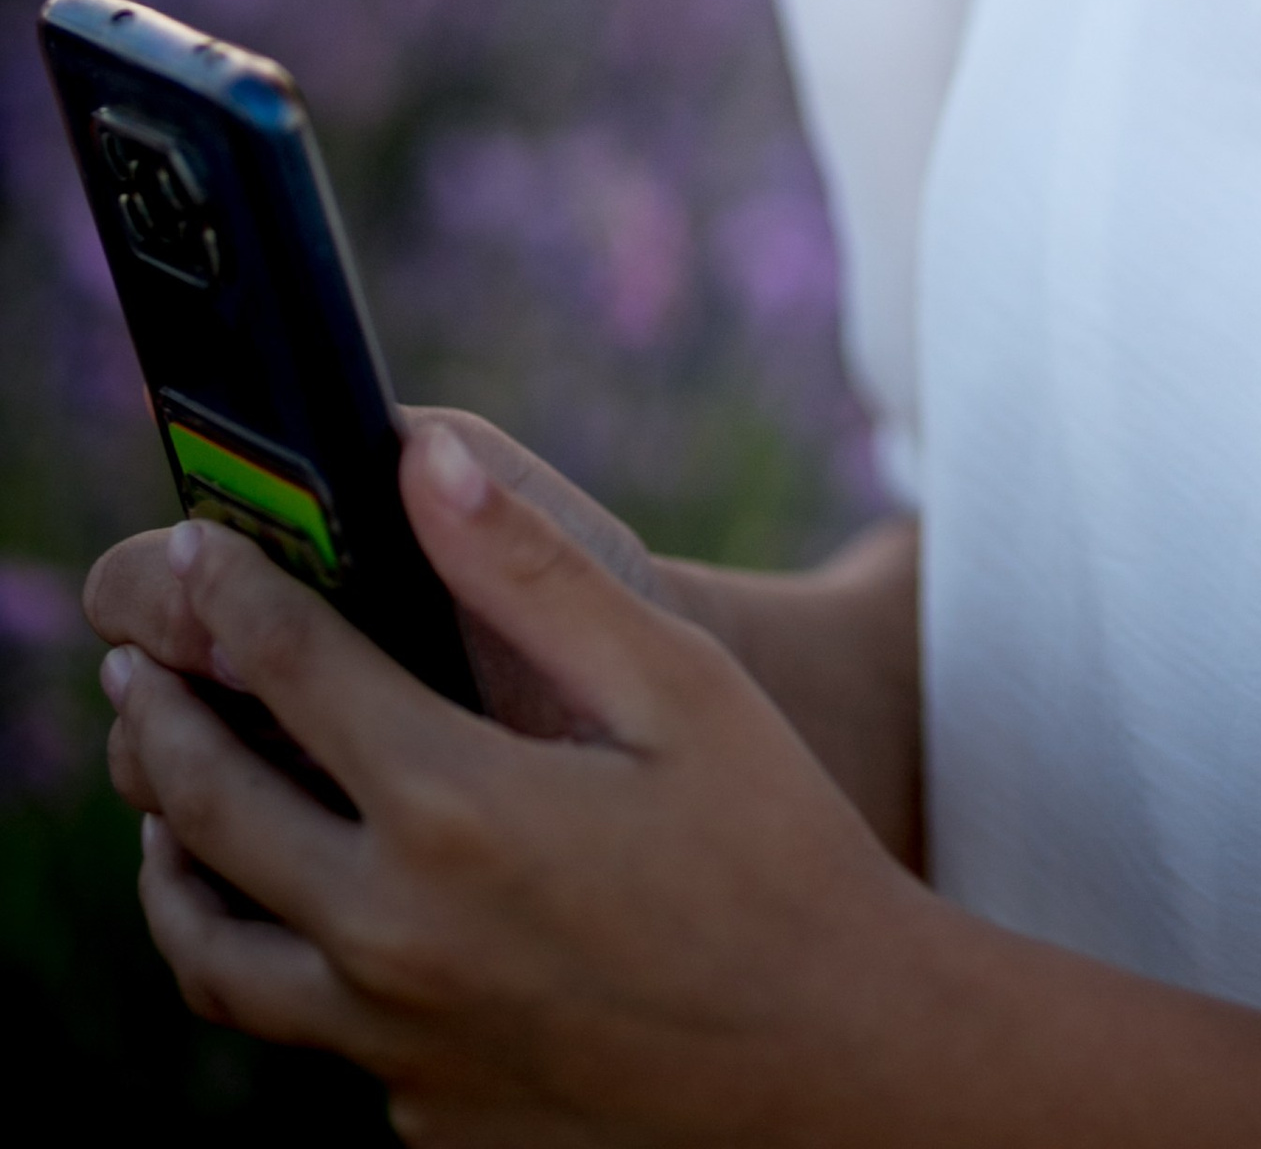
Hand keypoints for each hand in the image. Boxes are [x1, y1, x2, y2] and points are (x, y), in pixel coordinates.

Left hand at [91, 420, 948, 1146]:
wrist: (840, 1067)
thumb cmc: (776, 849)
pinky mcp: (422, 1112)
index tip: (197, 547)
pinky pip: (311, 1028)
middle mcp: (394, 937)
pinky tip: (318, 908)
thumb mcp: (677, 682)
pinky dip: (283, 955)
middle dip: (162, 715)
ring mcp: (396, 1042)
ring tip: (166, 797)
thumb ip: (532, 570)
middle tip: (142, 660)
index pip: (289, 669)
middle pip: (207, 809)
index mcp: (454, 811)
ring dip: (171, 859)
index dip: (230, 591)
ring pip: (214, 951)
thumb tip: (421, 456)